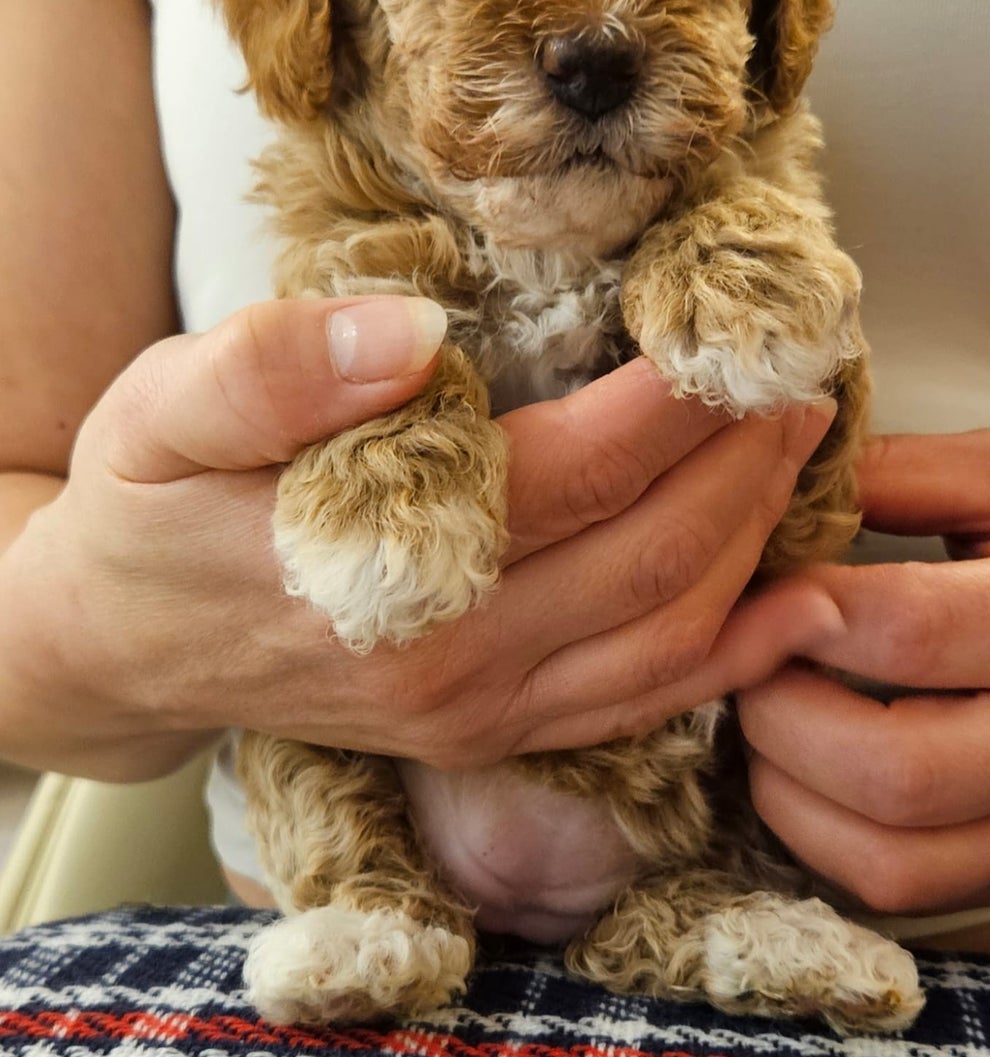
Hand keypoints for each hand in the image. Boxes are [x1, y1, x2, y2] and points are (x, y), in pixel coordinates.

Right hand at [0, 295, 834, 777]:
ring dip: (758, 538)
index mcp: (389, 569)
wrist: (116, 647)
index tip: (743, 326)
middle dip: (748, 456)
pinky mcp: (489, 730)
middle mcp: (456, 661)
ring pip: (672, 633)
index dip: (680, 398)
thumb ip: (275, 371)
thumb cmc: (146, 513)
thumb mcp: (163, 412)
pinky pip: (643, 704)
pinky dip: (734, 654)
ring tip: (801, 446)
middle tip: (804, 367)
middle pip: (657, 552)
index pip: (581, 470)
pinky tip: (791, 607)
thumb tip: (407, 329)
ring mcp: (480, 710)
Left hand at [717, 429, 989, 914]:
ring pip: (886, 857)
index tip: (749, 589)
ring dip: (785, 787)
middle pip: (890, 771)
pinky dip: (819, 836)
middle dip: (779, 712)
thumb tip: (773, 492)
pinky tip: (805, 768)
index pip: (908, 630)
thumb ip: (897, 475)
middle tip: (746, 660)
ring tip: (768, 711)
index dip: (798, 613)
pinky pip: (899, 890)